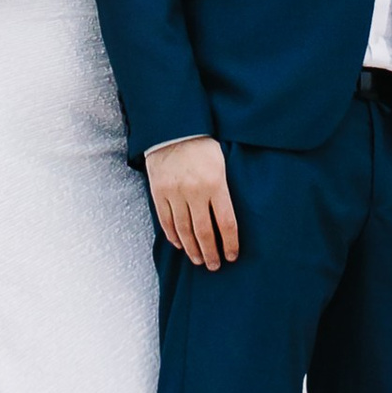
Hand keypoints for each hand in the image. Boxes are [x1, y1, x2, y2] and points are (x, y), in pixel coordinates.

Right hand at [146, 137, 240, 269]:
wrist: (172, 127)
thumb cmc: (202, 144)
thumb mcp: (221, 163)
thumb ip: (223, 190)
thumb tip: (228, 220)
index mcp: (215, 183)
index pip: (226, 223)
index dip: (230, 244)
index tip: (232, 256)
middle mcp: (195, 191)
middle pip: (204, 232)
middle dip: (211, 253)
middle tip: (214, 266)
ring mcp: (175, 193)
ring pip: (184, 230)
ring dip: (192, 249)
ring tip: (199, 260)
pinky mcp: (159, 192)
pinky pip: (166, 221)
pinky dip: (173, 236)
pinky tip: (180, 245)